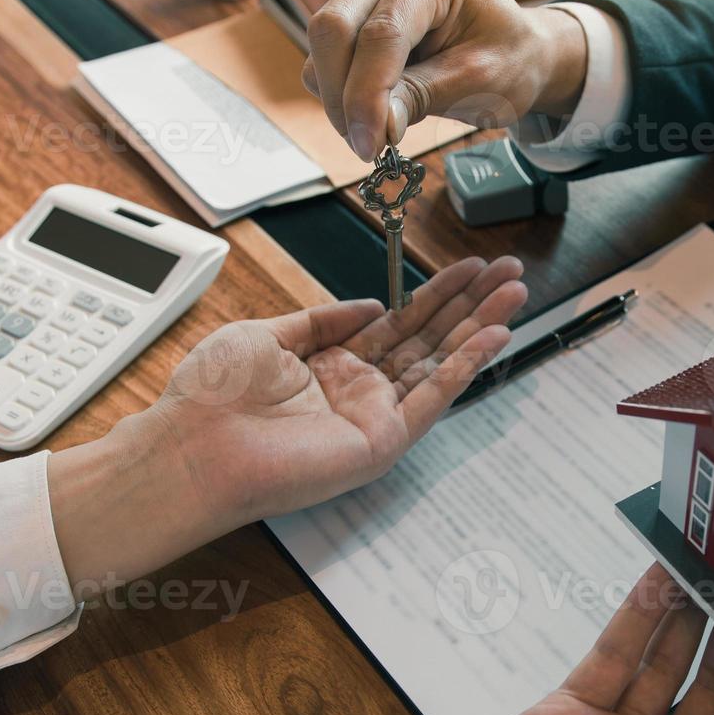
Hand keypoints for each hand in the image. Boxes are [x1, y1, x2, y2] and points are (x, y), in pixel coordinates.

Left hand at [50, 257, 526, 597]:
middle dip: (471, 302)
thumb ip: (324, 319)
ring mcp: (374, 415)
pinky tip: (494, 336)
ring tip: (516, 292)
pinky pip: (433, 397)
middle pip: (430, 336)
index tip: (468, 268)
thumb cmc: (215, 395)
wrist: (197, 446)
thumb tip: (373, 304)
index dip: (436, 292)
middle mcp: (359, 389)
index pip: (399, 322)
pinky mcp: (383, 440)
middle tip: (510, 270)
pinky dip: (466, 366)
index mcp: (331, 364)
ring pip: (440, 361)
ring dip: (481, 325)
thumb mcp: (268, 333)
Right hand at [302, 0, 588, 161]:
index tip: (370, 145)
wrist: (515, 52)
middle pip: (333, 30)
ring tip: (381, 131)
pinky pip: (326, 61)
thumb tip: (374, 127)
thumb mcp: (479, 82)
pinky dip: (342, 95)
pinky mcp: (355, 22)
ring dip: (339, 99)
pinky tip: (378, 111)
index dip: (366, 93)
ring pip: (323, 48)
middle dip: (342, 96)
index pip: (381, 33)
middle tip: (368, 147)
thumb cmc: (508, 59)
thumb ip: (424, 96)